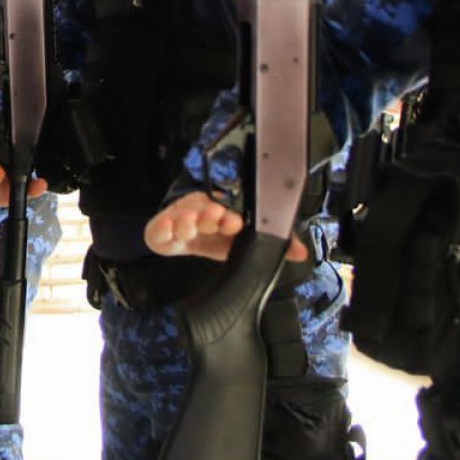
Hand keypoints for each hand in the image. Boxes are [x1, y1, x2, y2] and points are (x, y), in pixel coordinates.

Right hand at [144, 192, 308, 262]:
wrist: (182, 242)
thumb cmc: (216, 238)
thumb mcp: (243, 243)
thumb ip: (274, 246)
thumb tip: (303, 252)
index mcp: (221, 211)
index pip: (224, 207)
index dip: (228, 214)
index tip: (235, 221)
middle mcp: (199, 212)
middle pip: (200, 207)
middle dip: (208, 213)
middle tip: (215, 217)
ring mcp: (178, 220)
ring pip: (179, 216)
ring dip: (185, 220)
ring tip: (190, 225)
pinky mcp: (160, 232)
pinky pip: (157, 229)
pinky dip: (161, 228)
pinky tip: (169, 230)